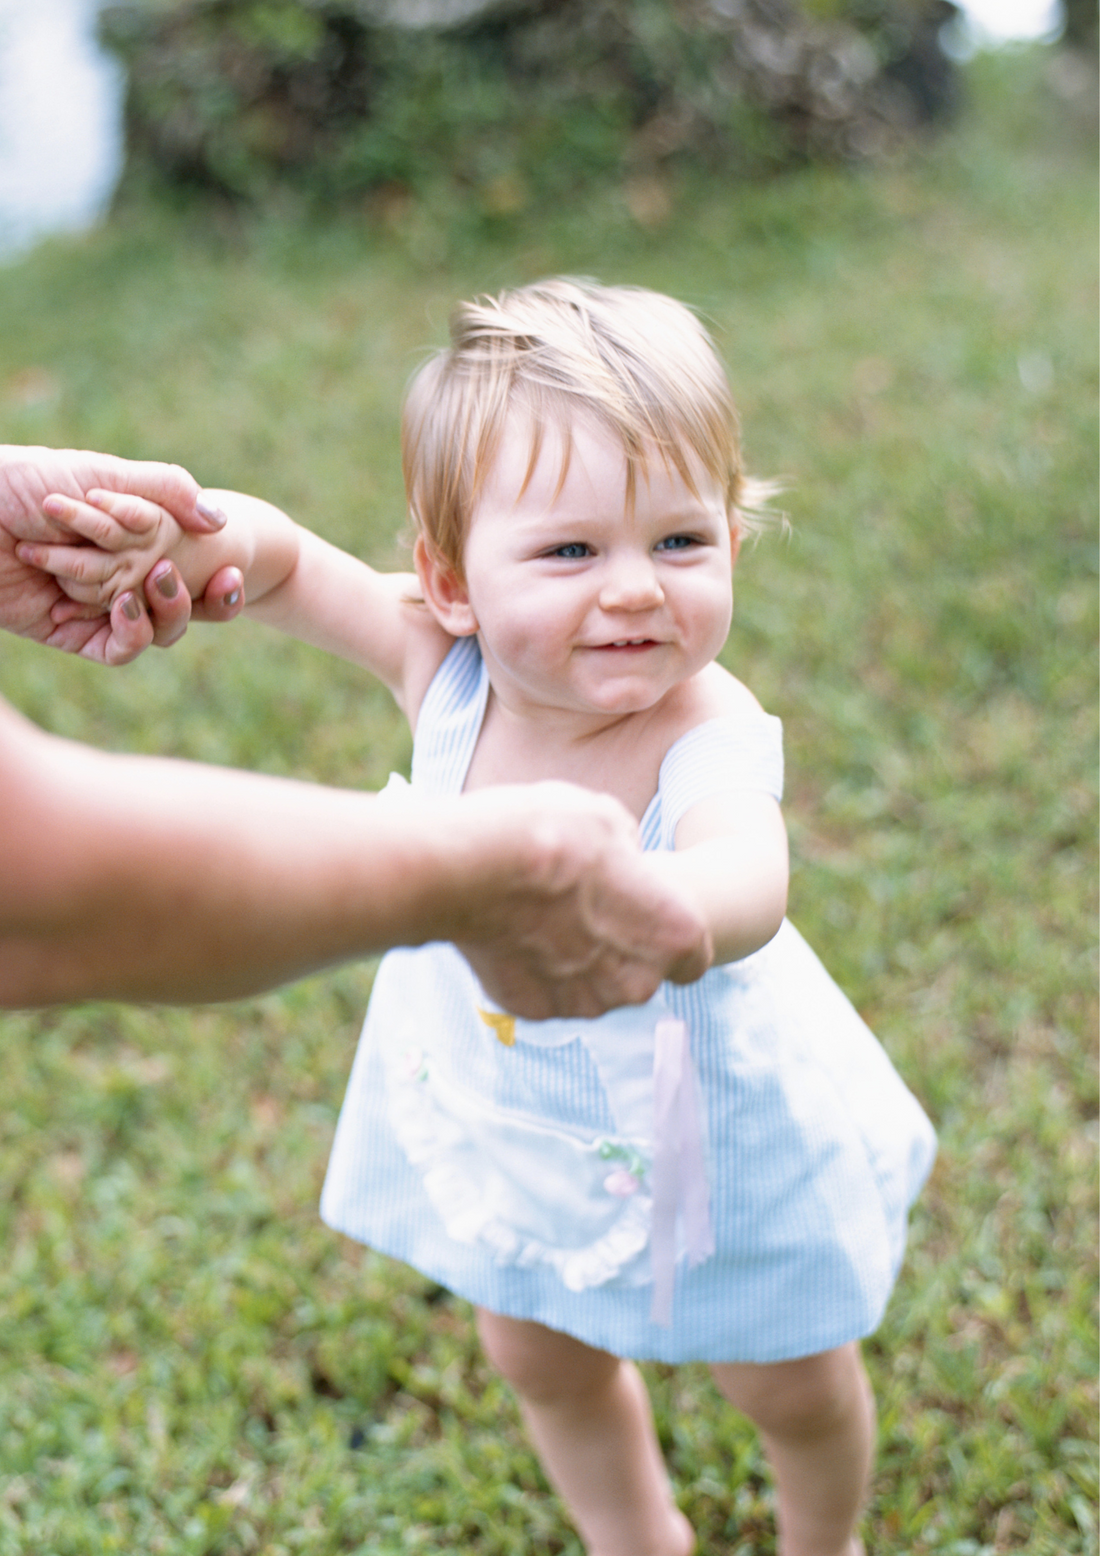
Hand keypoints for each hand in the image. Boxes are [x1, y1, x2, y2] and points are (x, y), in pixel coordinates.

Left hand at [0, 446, 242, 663]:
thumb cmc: (25, 482)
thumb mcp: (103, 473)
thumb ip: (166, 489)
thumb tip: (220, 520)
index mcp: (134, 539)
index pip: (194, 568)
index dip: (224, 580)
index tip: (235, 571)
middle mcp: (120, 574)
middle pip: (182, 606)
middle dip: (204, 602)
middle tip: (194, 576)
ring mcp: (97, 606)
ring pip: (157, 632)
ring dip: (167, 613)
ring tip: (152, 583)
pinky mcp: (70, 634)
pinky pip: (119, 651)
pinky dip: (133, 634)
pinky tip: (125, 606)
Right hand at [450, 783, 712, 1018]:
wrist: (469, 867)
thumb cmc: (549, 833)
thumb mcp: (608, 819)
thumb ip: (627, 855)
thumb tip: (618, 864)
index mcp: (672, 934)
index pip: (693, 954)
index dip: (671, 933)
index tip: (645, 915)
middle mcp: (636, 982)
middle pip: (640, 975)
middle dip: (621, 949)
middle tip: (582, 907)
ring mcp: (582, 1002)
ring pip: (592, 989)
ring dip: (577, 963)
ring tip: (542, 916)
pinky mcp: (534, 1010)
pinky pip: (546, 992)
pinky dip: (535, 971)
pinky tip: (514, 932)